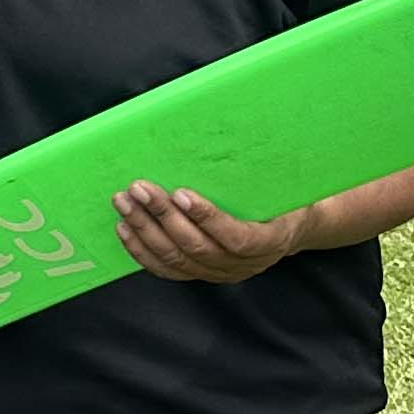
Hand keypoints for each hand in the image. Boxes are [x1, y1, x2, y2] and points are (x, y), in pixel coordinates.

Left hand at [112, 181, 299, 283]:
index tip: (181, 193)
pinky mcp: (199, 275)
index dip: (207, 218)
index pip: (237, 238)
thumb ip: (262, 176)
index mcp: (270, 242)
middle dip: (163, 216)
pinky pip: (166, 269)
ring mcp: (219, 273)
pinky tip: (124, 228)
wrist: (288, 227)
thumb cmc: (282, 201)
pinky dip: (141, 249)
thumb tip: (237, 138)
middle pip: (196, 247)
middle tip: (139, 189)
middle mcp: (243, 265)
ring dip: (144, 229)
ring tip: (124, 202)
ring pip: (175, 259)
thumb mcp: (282, 187)